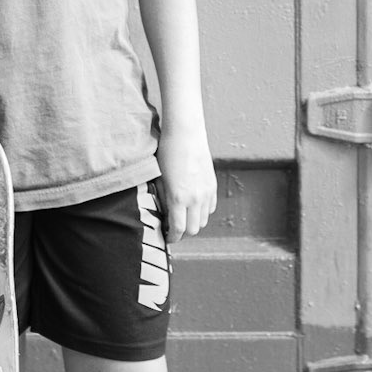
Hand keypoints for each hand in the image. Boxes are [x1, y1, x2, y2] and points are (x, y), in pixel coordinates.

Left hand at [156, 127, 216, 241]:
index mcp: (178, 198)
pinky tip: (193, 206)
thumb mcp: (159, 179)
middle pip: (193, 230)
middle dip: (182, 232)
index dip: (172, 237)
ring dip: (193, 223)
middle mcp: (195, 198)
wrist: (185, 133)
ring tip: (183, 217)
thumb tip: (163, 214)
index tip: (167, 237)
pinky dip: (202, 211)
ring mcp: (206, 192)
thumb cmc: (167, 152)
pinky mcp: (212, 185)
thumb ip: (162, 199)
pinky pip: (210, 207)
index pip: (178, 229)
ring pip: (203, 220)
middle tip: (173, 228)